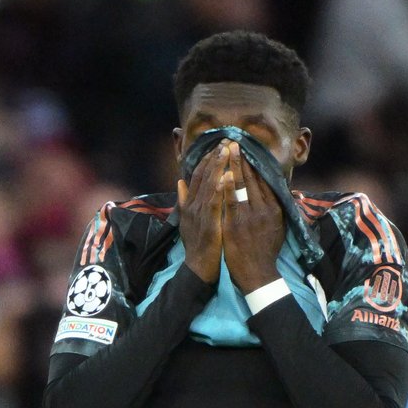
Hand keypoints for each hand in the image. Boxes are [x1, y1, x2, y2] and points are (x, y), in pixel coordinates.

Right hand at [176, 141, 228, 283]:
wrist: (198, 267)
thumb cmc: (197, 244)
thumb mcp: (188, 220)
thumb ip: (184, 200)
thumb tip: (180, 182)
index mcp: (190, 203)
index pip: (198, 176)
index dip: (207, 159)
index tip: (217, 145)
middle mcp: (193, 205)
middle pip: (204, 176)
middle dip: (215, 157)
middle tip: (226, 140)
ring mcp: (201, 213)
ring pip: (210, 185)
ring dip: (218, 166)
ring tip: (227, 150)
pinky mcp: (210, 223)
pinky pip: (216, 202)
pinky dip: (221, 188)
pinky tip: (227, 176)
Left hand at [221, 152, 284, 291]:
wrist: (258, 274)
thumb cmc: (266, 252)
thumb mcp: (279, 227)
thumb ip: (278, 209)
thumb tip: (284, 193)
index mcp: (274, 208)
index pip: (264, 179)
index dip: (255, 162)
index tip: (248, 148)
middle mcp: (264, 208)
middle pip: (252, 177)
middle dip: (243, 157)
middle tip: (235, 140)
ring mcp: (250, 215)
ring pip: (241, 184)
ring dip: (233, 164)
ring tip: (227, 147)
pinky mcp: (236, 223)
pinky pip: (230, 200)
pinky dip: (226, 184)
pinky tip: (222, 171)